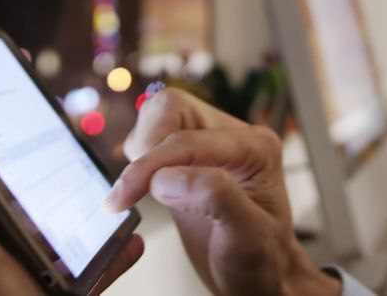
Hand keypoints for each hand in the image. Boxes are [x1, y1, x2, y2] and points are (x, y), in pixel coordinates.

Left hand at [0, 139, 143, 295]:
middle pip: (36, 187)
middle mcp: (10, 241)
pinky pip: (101, 258)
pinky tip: (132, 241)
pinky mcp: (74, 282)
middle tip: (79, 139)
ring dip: (97, 207)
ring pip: (74, 219)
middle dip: (60, 164)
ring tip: (116, 191)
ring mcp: (45, 263)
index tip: (15, 84)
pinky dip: (117, 250)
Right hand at [106, 89, 339, 295]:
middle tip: (129, 190)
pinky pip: (154, 137)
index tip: (124, 196)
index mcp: (255, 147)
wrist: (259, 279)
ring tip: (137, 190)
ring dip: (140, 151)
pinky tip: (142, 189)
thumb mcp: (247, 237)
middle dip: (145, 147)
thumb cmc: (261, 261)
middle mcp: (234, 138)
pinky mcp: (190, 158)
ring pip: (159, 116)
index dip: (151, 165)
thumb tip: (167, 177)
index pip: (190, 138)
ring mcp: (211, 145)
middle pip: (172, 108)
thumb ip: (214, 198)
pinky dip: (139, 160)